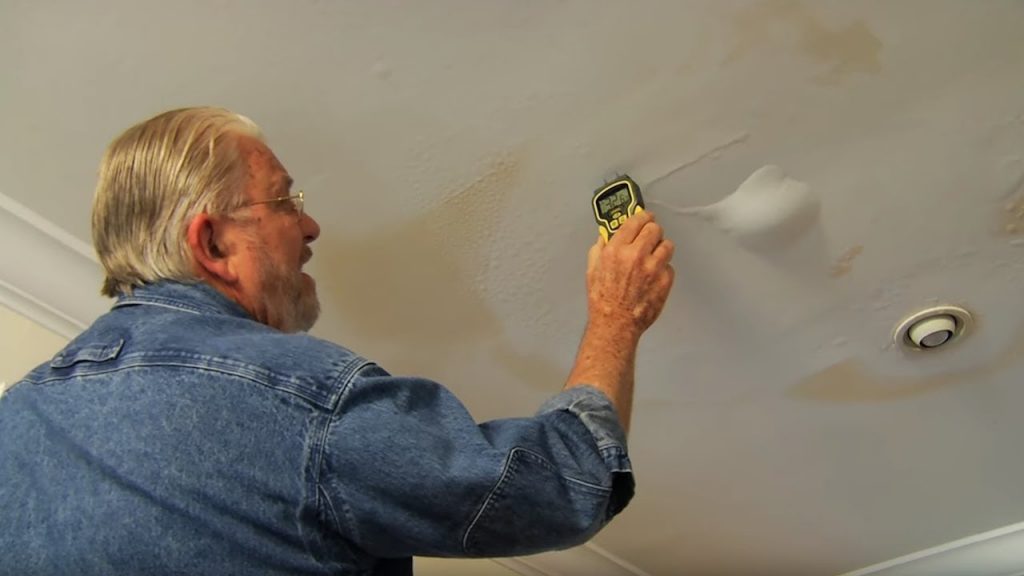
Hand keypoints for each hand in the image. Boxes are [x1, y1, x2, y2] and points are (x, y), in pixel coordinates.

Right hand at [586, 211, 674, 339]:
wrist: (615, 324)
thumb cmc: (603, 300)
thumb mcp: (592, 270)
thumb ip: (599, 249)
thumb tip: (605, 236)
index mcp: (615, 249)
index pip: (636, 220)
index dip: (642, 217)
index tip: (645, 217)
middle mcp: (635, 255)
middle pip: (655, 228)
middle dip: (652, 232)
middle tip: (650, 237)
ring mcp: (652, 268)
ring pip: (667, 245)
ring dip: (661, 249)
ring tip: (653, 258)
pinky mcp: (664, 280)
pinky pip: (670, 266)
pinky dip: (663, 270)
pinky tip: (653, 277)